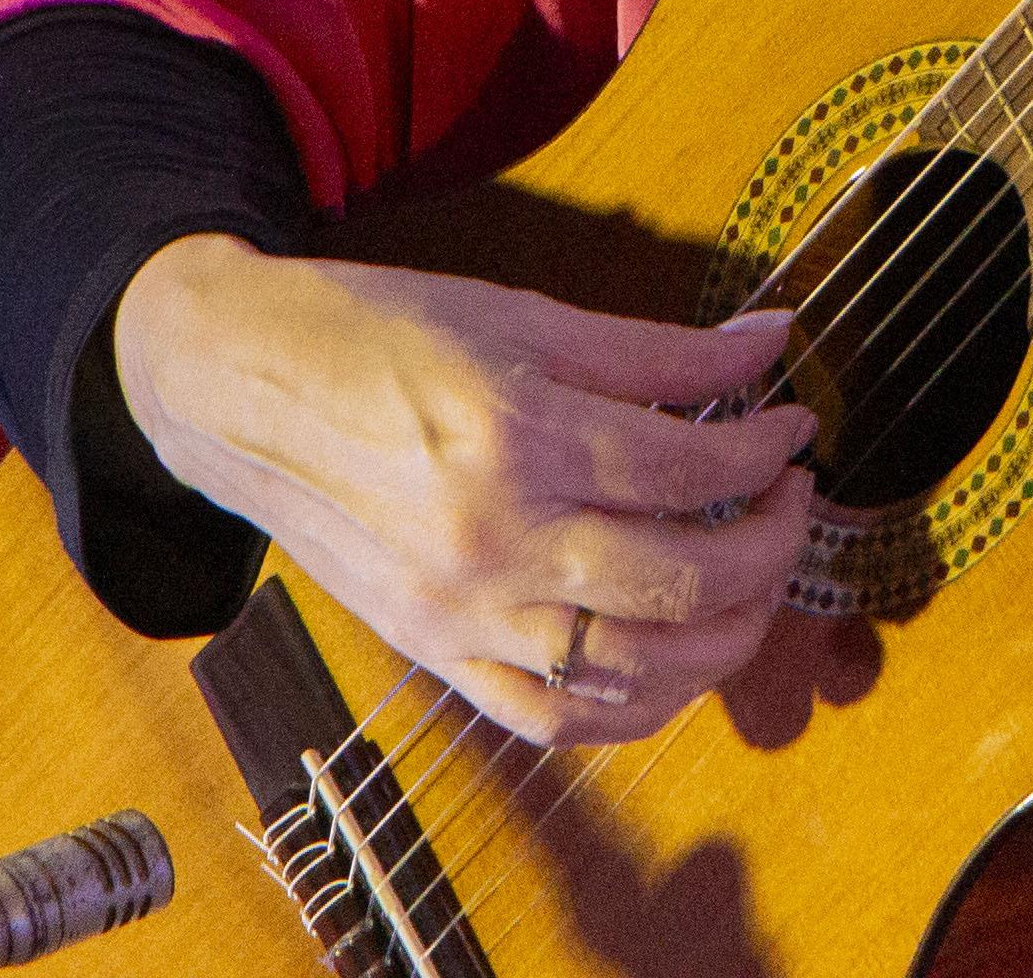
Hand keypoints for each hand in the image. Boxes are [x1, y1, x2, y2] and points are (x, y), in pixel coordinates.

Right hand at [113, 237, 814, 742]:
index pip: (688, 466)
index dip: (766, 447)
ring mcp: (461, 614)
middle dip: (773, 544)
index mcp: (514, 435)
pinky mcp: (435, 654)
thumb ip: (655, 349)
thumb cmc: (373, 333)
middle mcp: (491, 539)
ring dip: (728, 635)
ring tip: (754, 580)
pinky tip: (679, 654)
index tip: (794, 426)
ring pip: (638, 670)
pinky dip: (641, 702)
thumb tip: (769, 345)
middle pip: (682, 580)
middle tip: (790, 498)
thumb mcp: (520, 313)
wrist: (238, 388)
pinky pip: (560, 717)